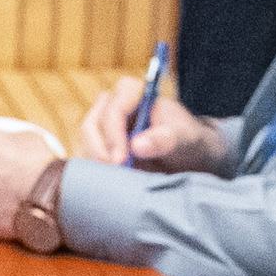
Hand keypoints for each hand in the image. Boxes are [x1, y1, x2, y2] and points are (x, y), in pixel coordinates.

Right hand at [69, 82, 223, 172]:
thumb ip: (165, 139)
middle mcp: (113, 105)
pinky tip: (111, 183)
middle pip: (92, 126)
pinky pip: (87, 158)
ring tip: (116, 180)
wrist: (189, 158)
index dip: (113, 134)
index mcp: (133, 92)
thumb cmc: (189, 141)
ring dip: (97, 164)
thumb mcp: (186, 139)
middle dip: (100, 152)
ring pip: (86, 144)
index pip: (113, 109)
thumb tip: (137, 146)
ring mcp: (103, 126)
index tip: (120, 160)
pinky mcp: (99, 147)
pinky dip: (96, 172)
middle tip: (115, 174)